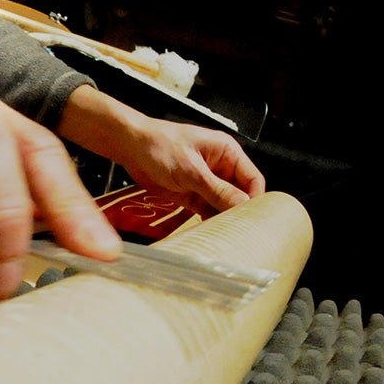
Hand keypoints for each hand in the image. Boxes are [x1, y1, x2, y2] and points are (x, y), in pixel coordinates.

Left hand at [58, 86, 264, 215]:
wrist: (128, 147)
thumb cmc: (159, 146)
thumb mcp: (190, 170)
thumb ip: (217, 190)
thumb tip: (243, 205)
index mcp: (227, 153)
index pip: (253, 179)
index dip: (255, 199)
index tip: (252, 219)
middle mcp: (220, 168)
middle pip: (240, 195)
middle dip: (239, 212)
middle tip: (239, 233)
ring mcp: (206, 182)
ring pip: (224, 205)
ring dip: (223, 219)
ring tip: (226, 237)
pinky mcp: (191, 194)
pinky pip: (207, 210)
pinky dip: (209, 221)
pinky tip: (209, 234)